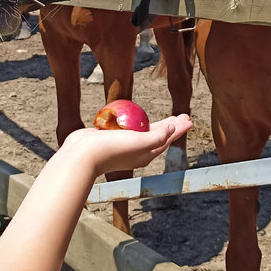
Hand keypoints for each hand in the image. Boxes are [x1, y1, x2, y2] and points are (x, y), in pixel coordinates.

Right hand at [63, 114, 192, 179]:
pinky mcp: (112, 138)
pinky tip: (138, 116)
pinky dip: (136, 122)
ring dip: (157, 124)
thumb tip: (173, 129)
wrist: (82, 155)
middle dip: (172, 126)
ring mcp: (124, 145)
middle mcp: (136, 151)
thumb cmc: (112, 149)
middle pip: (159, 136)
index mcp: (146, 154)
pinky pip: (128, 128)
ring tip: (167, 118)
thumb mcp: (139, 143)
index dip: (179, 129)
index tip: (189, 118)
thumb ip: (158, 137)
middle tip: (183, 116)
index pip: (167, 140)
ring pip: (144, 132)